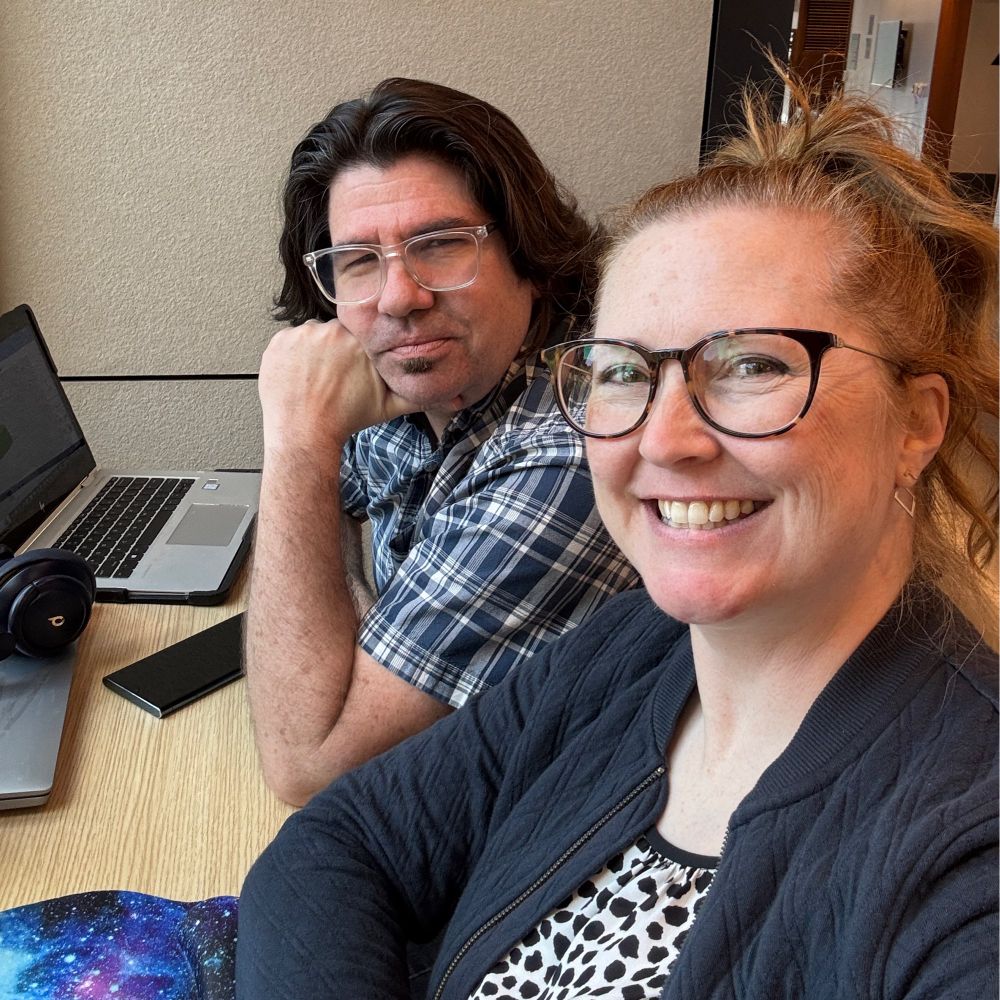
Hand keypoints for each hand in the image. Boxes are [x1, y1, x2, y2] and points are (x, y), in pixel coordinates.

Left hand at [258, 320, 417, 451]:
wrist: (304, 434)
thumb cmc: (346, 419)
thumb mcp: (389, 407)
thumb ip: (419, 395)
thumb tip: (454, 400)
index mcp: (359, 340)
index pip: (360, 333)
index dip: (356, 350)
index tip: (352, 364)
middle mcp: (332, 330)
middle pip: (335, 332)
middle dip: (335, 350)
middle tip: (334, 376)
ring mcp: (303, 334)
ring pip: (312, 336)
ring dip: (314, 352)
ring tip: (315, 378)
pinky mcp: (280, 341)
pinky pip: (289, 341)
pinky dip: (292, 356)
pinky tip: (299, 376)